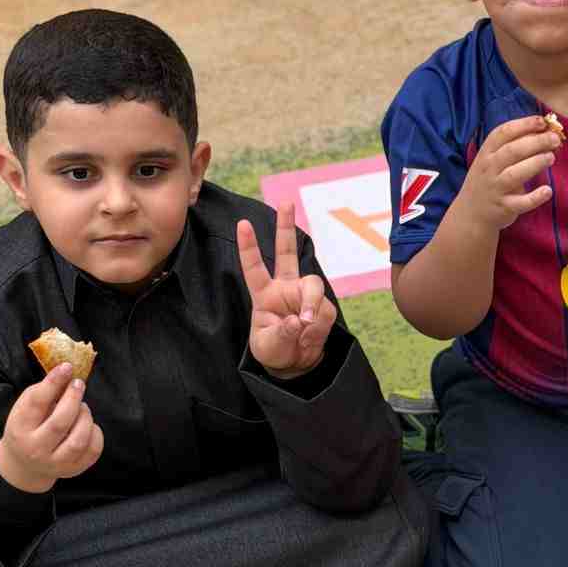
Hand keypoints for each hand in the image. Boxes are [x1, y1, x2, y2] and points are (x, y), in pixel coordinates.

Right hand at [0, 363, 103, 492]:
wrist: (25, 464)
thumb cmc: (27, 428)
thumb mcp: (25, 409)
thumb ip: (43, 393)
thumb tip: (67, 371)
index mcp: (20, 429)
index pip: (36, 403)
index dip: (53, 383)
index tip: (67, 367)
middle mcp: (36, 450)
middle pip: (60, 422)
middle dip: (73, 399)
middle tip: (78, 384)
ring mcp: (56, 463)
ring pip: (79, 439)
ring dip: (85, 417)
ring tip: (82, 407)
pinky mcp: (74, 470)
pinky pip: (93, 449)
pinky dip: (95, 432)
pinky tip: (87, 425)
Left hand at [237, 203, 336, 377]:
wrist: (296, 364)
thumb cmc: (275, 350)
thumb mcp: (269, 346)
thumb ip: (282, 333)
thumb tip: (300, 319)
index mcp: (264, 294)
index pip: (254, 267)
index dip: (249, 247)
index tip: (243, 224)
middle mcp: (285, 288)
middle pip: (287, 252)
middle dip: (286, 227)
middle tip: (286, 202)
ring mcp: (305, 296)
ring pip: (314, 286)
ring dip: (311, 306)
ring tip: (306, 326)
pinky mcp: (323, 308)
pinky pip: (325, 312)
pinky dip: (318, 327)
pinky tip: (310, 338)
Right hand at [456, 116, 558, 232]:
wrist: (471, 214)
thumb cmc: (488, 180)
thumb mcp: (492, 160)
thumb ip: (513, 146)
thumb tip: (543, 131)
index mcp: (486, 152)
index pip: (503, 133)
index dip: (523, 125)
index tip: (541, 121)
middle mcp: (489, 169)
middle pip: (512, 151)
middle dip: (535, 142)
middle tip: (554, 139)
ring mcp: (496, 188)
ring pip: (515, 174)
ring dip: (535, 163)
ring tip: (551, 157)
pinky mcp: (504, 207)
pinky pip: (520, 203)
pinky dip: (535, 197)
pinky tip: (547, 191)